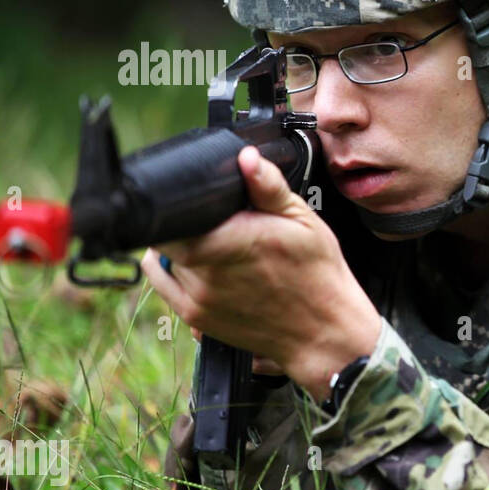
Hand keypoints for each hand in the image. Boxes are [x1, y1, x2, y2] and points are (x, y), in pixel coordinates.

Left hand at [143, 146, 381, 401]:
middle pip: (166, 235)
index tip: (199, 199)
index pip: (172, 213)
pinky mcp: (195, 317)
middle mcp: (205, 272)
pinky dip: (173, 270)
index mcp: (228, 241)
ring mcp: (197, 297)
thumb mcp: (303, 221)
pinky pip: (164, 285)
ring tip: (215, 245)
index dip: (181, 202)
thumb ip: (269, 187)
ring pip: (165, 258)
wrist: (323, 332)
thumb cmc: (318, 276)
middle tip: (214, 222)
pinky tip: (201, 266)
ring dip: (182, 247)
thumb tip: (247, 157)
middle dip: (184, 224)